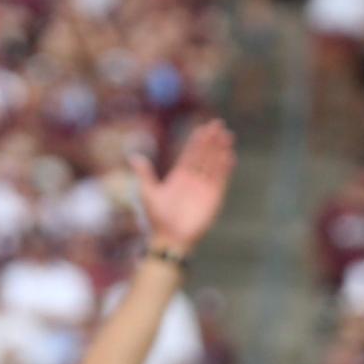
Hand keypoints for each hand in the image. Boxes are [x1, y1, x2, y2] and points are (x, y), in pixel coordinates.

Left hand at [131, 119, 233, 255]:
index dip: (197, 141)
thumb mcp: (147, 192)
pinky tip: (229, 155)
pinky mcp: (213, 199)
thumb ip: (144, 173)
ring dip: (220, 150)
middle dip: (211, 141)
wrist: (170, 238)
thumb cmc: (157, 218)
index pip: (190, 154)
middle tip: (219, 125)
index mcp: (179, 176)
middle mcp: (194, 180)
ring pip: (214, 164)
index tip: (203, 128)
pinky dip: (225, 168)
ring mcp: (204, 188)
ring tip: (227, 136)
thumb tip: (135, 156)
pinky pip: (221, 180)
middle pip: (205, 155)